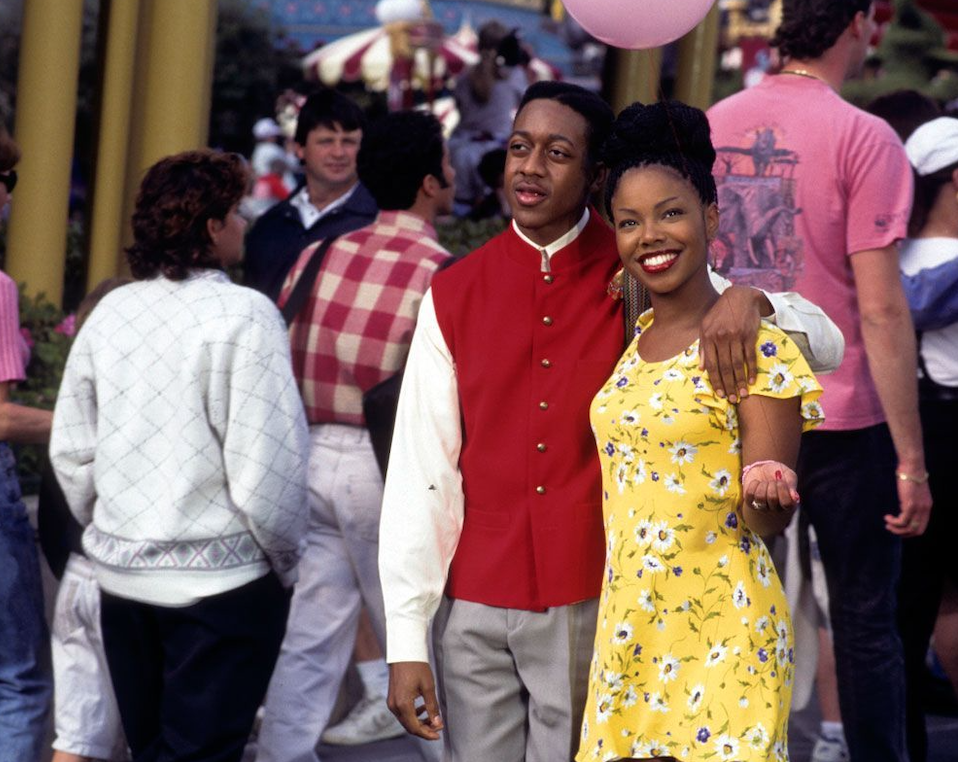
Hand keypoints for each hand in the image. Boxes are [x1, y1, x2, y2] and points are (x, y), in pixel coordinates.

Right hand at [387, 661, 443, 740]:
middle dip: (424, 729)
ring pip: (406, 720)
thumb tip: (438, 723)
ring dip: (419, 722)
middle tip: (438, 727)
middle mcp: (394, 706)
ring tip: (433, 718)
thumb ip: (432, 707)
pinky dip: (413, 714)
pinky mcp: (392, 698)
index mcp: (403, 705)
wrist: (404, 652)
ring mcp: (391, 702)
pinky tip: (423, 708)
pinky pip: (402, 712)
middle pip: (409, 726)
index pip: (415, 727)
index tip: (438, 735)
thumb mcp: (428, 687)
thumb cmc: (417, 667)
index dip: (427, 733)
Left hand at [699, 286, 767, 402]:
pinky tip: (752, 380)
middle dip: (728, 385)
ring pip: (737, 364)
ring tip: (742, 394)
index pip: (711, 364)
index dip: (715, 381)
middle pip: (724, 367)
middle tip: (732, 399)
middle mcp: (721, 337)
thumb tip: (701, 368)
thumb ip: (703, 347)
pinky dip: (751, 370)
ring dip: (740, 381)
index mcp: (708, 337)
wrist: (740, 296)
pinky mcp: (749, 334)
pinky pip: (750, 356)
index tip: (719, 393)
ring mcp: (735, 336)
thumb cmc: (720, 313)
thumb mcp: (705, 326)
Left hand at [742, 461, 799, 513]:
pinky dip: (753, 484)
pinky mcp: (750, 502)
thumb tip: (795, 498)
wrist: (764, 468)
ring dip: (762, 485)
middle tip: (772, 481)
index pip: (787, 504)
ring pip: (760, 497)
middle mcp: (775, 508)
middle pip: (772, 498)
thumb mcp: (788, 475)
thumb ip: (792, 485)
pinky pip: (750, 494)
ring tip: (764, 482)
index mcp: (788, 504)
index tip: (781, 481)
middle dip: (772, 485)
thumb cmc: (779, 473)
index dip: (783, 490)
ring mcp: (762, 507)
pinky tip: (757, 483)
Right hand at [884, 478, 931, 536]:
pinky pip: (902, 521)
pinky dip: (893, 522)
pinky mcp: (911, 505)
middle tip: (891, 528)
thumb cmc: (909, 475)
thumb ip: (911, 500)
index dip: (910, 532)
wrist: (912, 466)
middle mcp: (925, 510)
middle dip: (902, 533)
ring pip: (909, 528)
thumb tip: (902, 508)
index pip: (922, 527)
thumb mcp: (913, 491)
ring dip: (896, 529)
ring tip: (887, 524)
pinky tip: (887, 517)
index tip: (898, 528)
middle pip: (917, 531)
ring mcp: (919, 508)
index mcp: (927, 507)